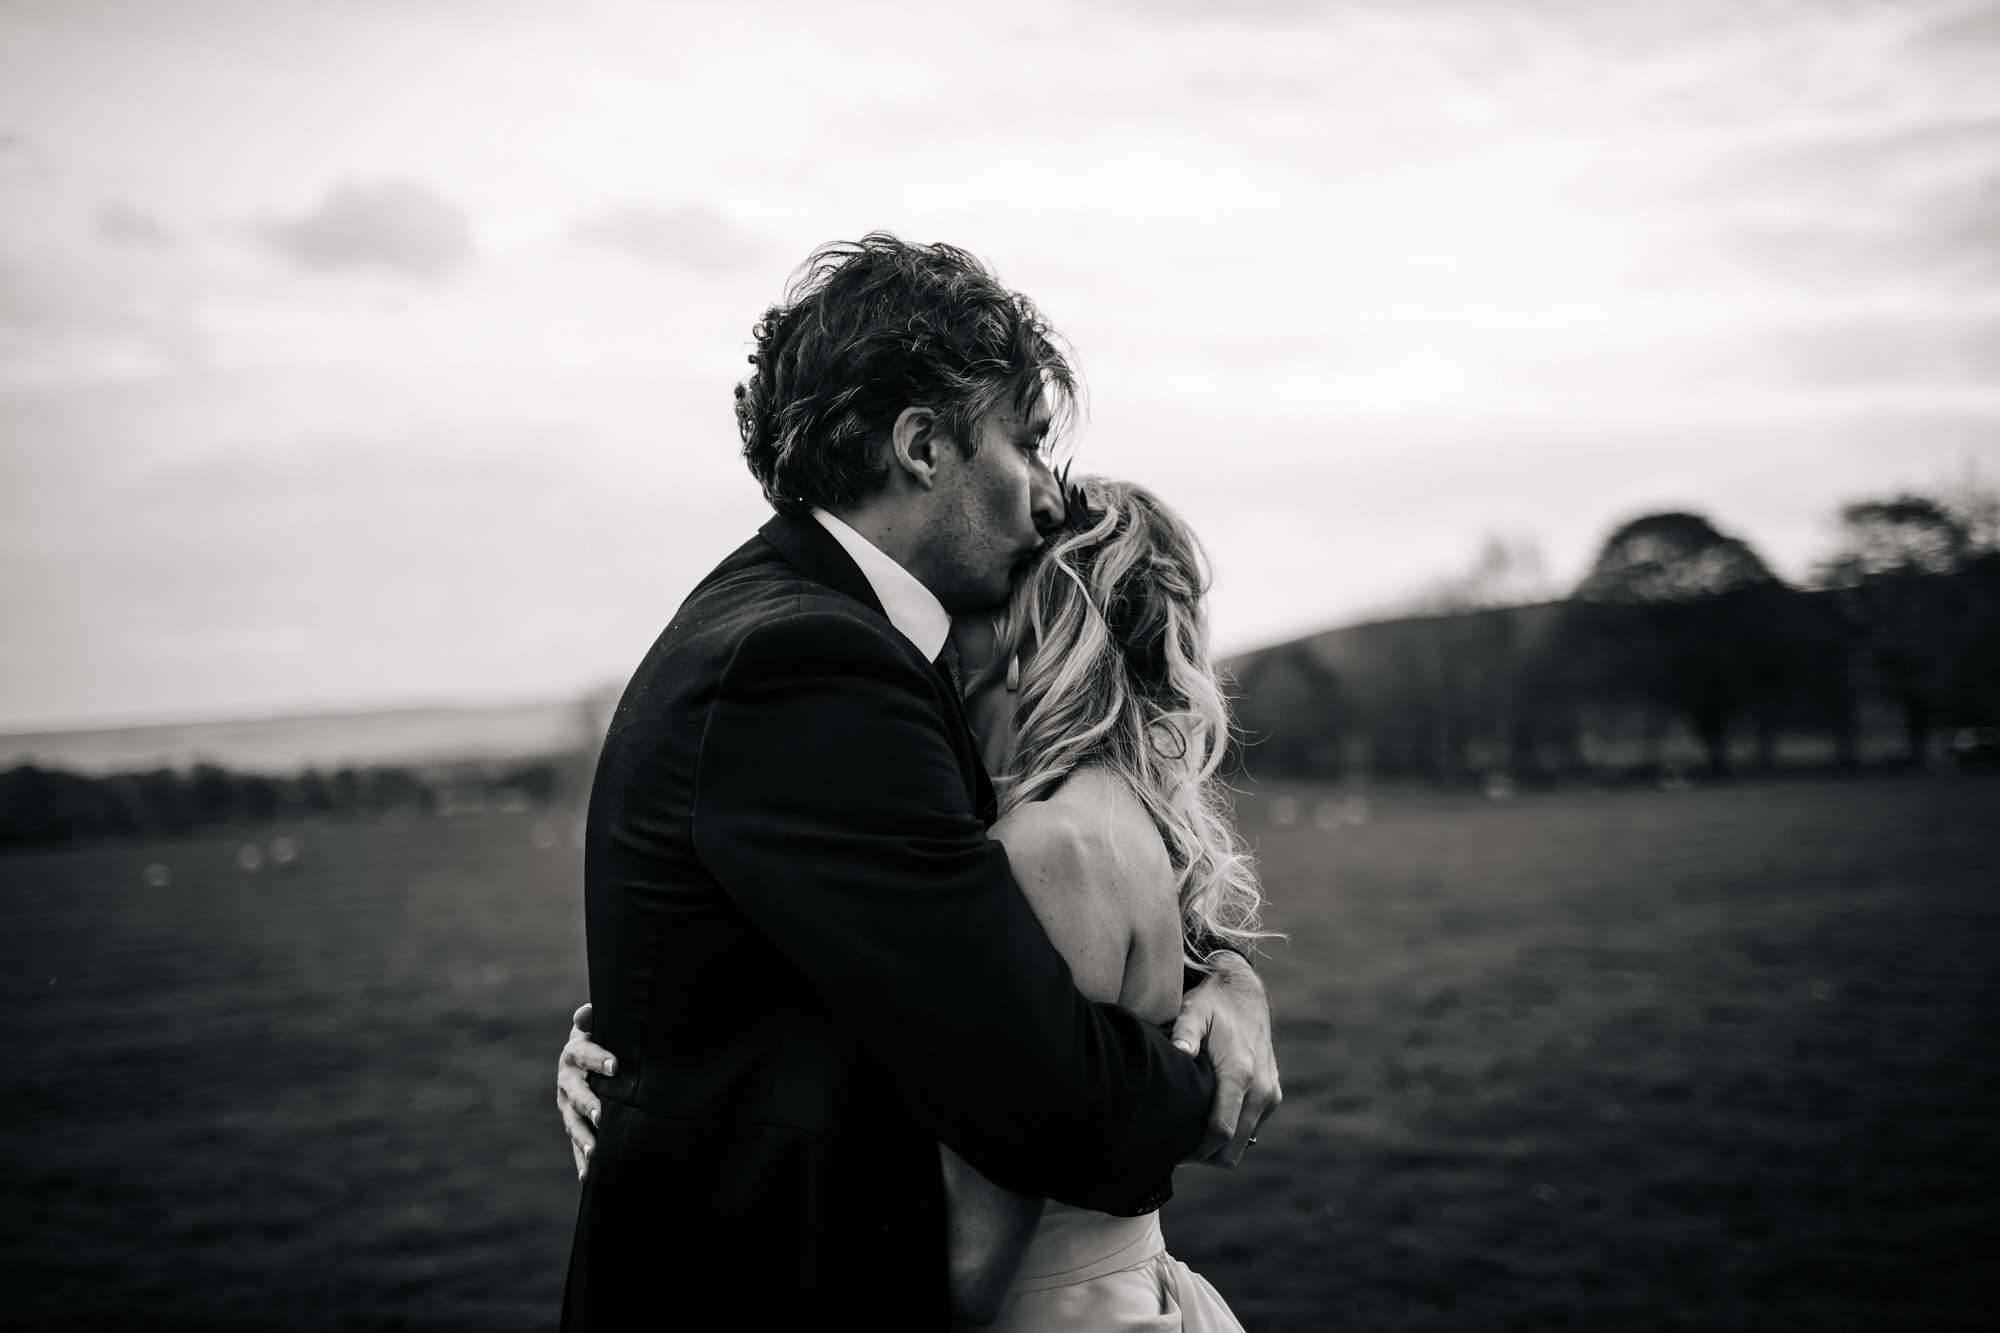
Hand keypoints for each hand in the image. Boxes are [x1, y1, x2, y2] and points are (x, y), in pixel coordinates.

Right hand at [557, 1002, 617, 1179]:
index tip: (616, 1066)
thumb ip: (591, 1019)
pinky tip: (589, 1177)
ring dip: (583, 1137)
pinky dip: (581, 1160)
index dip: (599, 1058)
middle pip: (577, 1093)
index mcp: (574, 1052)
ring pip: (573, 1123)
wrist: (585, 1053)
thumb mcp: (597, 1023)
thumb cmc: (601, 1035)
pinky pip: (576, 1143)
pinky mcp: (573, 1123)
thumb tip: (586, 1012)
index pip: (585, 1053)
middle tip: (601, 1114)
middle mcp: (567, 1080)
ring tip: (595, 1151)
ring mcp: (568, 1105)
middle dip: (589, 1103)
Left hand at [1170, 952, 1279, 1167]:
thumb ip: (1185, 1032)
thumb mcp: (1194, 1011)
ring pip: (1243, 1143)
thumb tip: (1180, 1053)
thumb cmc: (1212, 1004)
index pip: (1221, 1132)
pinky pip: (1250, 1130)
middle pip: (1233, 1149)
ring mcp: (1270, 1094)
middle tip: (1176, 1147)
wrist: (1245, 993)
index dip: (1196, 1151)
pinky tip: (1207, 1116)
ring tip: (1189, 1130)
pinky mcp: (1273, 1095)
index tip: (1172, 1152)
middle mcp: (1261, 1089)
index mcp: (1240, 1074)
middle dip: (1205, 1155)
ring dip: (1218, 1146)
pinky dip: (1231, 1133)